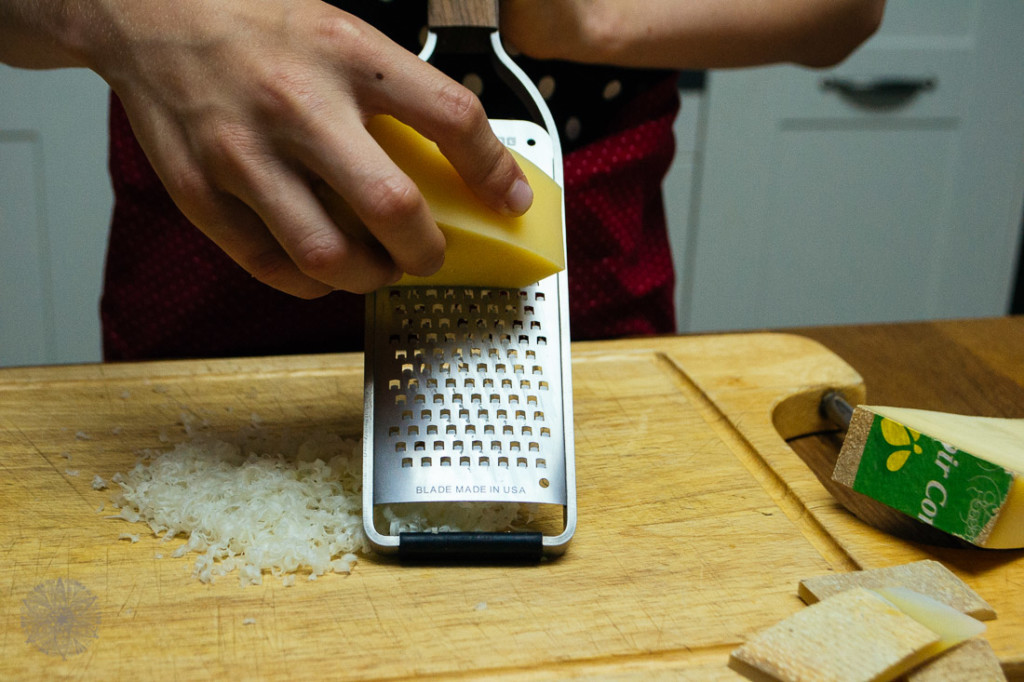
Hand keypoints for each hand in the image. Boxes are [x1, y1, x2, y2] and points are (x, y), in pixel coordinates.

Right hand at [84, 0, 532, 296]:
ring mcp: (244, 154)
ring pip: (328, 254)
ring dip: (371, 277)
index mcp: (347, 55)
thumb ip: (396, 94)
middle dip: (428, 250)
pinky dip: (310, 283)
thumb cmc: (256, 23)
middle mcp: (298, 105)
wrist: (148, 11)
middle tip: (432, 254)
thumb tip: (461, 160)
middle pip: (391, 207)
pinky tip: (323, 270)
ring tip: (379, 267)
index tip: (511, 201)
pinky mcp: (201, 191)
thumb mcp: (342, 34)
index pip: (450, 117)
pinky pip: (269, 265)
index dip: (494, 171)